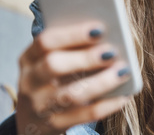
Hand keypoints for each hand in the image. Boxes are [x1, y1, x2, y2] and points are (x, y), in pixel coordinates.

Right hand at [15, 21, 130, 134]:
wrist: (32, 123)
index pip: (45, 41)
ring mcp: (40, 106)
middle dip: (86, 57)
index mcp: (29, 59)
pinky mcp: (54, 125)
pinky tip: (124, 95)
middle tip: (112, 51)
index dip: (72, 34)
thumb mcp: (49, 61)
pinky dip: (107, 105)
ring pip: (72, 94)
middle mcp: (30, 82)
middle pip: (54, 65)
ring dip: (101, 81)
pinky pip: (85, 115)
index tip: (99, 28)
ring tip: (123, 71)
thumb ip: (71, 47)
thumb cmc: (51, 80)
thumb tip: (107, 35)